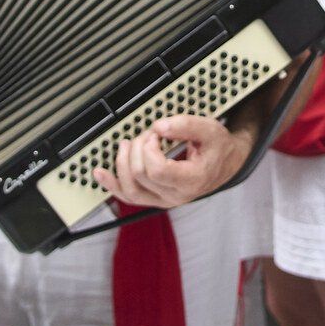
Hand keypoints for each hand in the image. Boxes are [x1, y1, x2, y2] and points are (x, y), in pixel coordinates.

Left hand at [95, 114, 250, 209]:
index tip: (156, 134)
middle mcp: (177, 195)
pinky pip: (128, 197)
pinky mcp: (155, 198)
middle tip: (150, 134)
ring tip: (126, 145)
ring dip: (122, 164)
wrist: (225, 164)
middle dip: (139, 148)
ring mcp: (164, 200)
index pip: (157, 170)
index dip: (149, 148)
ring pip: (130, 190)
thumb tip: (159, 126)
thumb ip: (186, 125)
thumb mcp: (210, 130)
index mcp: (192, 180)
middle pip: (141, 175)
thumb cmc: (217, 149)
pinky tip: (100, 173)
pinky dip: (111, 184)